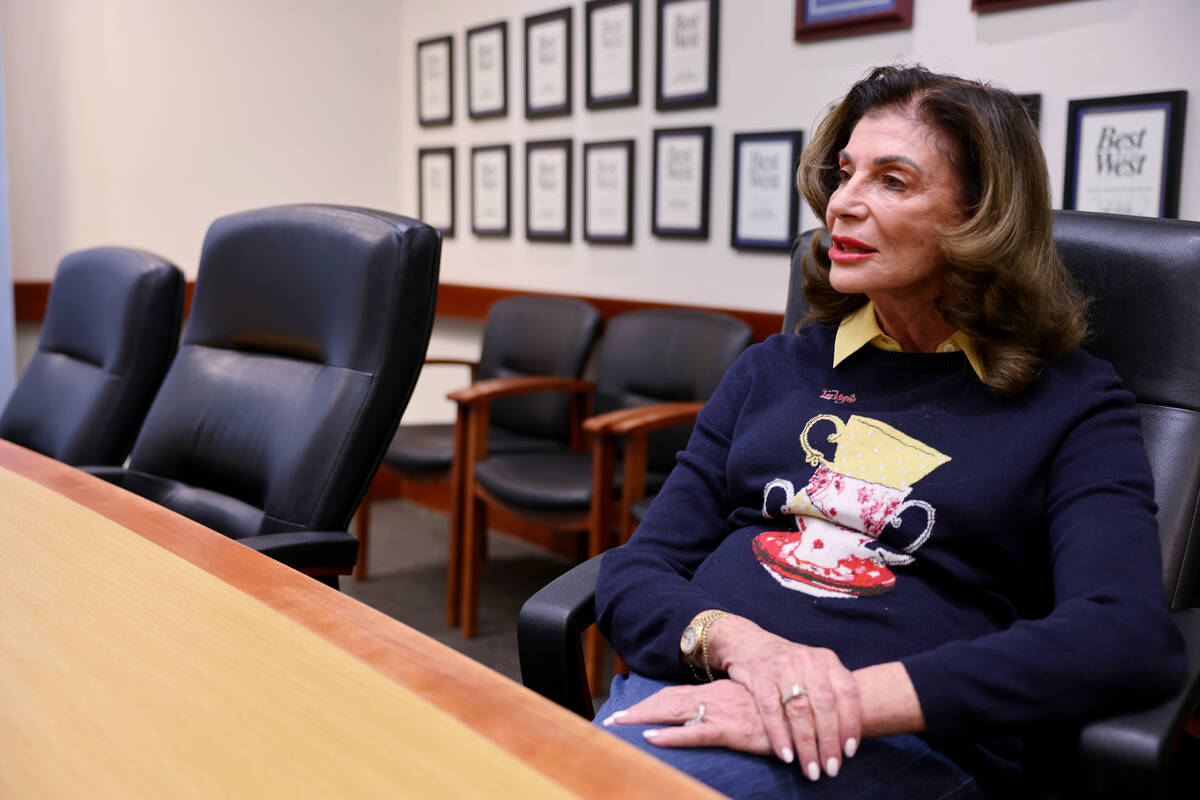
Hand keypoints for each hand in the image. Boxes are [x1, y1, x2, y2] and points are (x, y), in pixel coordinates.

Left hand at [602, 680, 770, 754]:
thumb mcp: (753, 707)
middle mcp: (715, 698)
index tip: (627, 712)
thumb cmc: (782, 711)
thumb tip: (715, 719)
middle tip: (611, 722)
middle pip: (668, 701)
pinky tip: (652, 738)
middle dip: (638, 711)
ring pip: (675, 712)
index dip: (651, 704)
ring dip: (645, 718)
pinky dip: (673, 735)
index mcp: (718, 692)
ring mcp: (722, 712)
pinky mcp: (733, 730)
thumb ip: (734, 710)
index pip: (676, 695)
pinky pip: (697, 733)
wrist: (810, 708)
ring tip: (619, 725)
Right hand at [707, 615, 860, 780]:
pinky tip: (786, 756)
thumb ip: (833, 694)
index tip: (850, 752)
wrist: (750, 643)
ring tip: (810, 769)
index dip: (851, 724)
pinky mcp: (759, 674)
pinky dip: (779, 735)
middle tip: (831, 768)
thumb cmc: (790, 667)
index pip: (847, 693)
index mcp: (826, 659)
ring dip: (806, 744)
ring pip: (799, 710)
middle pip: (824, 706)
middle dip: (829, 742)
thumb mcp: (815, 670)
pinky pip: (770, 710)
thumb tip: (850, 739)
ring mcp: (782, 666)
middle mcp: (807, 660)